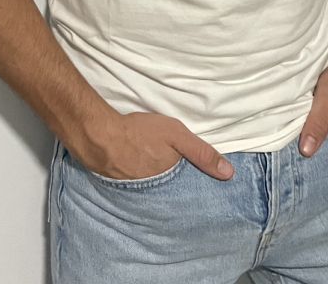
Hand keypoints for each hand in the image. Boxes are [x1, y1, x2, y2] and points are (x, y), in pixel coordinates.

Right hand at [79, 111, 233, 180]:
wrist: (99, 136)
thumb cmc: (139, 133)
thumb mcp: (175, 135)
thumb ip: (201, 152)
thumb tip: (228, 173)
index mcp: (173, 182)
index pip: (192, 192)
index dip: (198, 189)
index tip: (207, 189)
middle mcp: (157, 194)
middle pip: (174, 194)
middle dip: (181, 191)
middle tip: (185, 185)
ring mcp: (139, 193)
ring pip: (157, 192)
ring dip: (162, 187)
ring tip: (166, 180)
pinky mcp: (124, 188)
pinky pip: (140, 190)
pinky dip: (144, 184)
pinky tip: (142, 173)